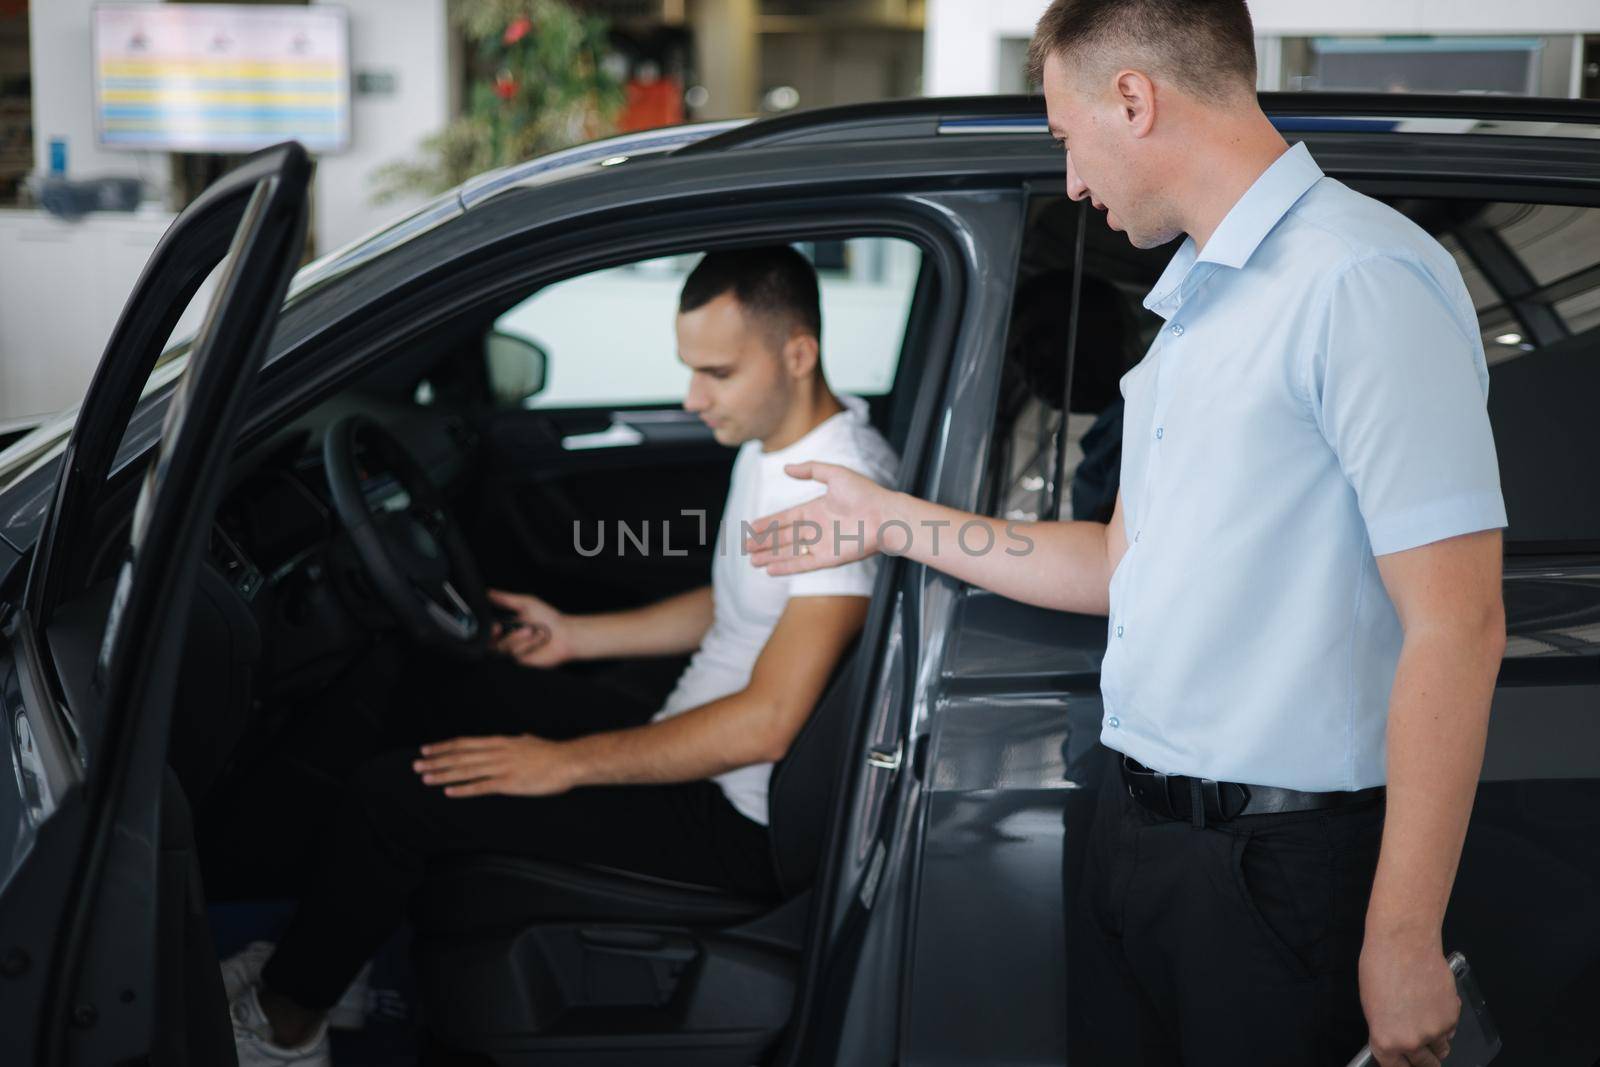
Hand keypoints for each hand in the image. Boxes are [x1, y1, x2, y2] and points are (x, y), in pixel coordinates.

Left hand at [413, 734, 575, 797]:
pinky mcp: (509, 783)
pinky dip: (463, 789)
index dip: (444, 747)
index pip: (465, 743)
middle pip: (460, 756)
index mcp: (500, 742)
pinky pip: (481, 787)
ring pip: (466, 770)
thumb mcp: (531, 741)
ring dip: (443, 774)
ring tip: (425, 778)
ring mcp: (502, 767)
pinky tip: (448, 792)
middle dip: (436, 761)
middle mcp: (497, 752)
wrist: (568, 761)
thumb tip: (519, 737)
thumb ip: (521, 740)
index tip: (427, 750)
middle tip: (416, 765)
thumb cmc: (552, 753)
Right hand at [488, 588, 577, 667]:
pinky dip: (526, 645)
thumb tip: (489, 592)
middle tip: (502, 630)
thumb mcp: (526, 603)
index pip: (490, 629)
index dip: (489, 629)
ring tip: (532, 631)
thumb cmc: (549, 618)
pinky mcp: (522, 661)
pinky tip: (537, 640)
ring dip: (517, 638)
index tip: (495, 626)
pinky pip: (515, 654)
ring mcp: (515, 650)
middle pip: (491, 641)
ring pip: (503, 647)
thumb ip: (506, 599)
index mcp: (509, 625)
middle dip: (496, 635)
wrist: (565, 634)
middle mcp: (510, 638)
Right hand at [743, 461, 894, 575]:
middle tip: (746, 547)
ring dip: (771, 556)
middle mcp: (817, 528)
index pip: (785, 518)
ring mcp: (822, 545)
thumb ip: (810, 469)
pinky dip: (786, 567)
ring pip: (789, 552)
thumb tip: (786, 467)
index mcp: (816, 509)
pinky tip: (770, 570)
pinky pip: (802, 564)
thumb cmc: (864, 493)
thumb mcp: (835, 474)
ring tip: (752, 561)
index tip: (751, 528)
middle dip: (764, 542)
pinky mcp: (829, 558)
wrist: (885, 516)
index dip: (767, 523)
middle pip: (784, 537)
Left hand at [1359, 930, 1459, 1066]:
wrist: (1404, 945)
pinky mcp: (1453, 1018)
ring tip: (1427, 1019)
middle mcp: (1411, 1042)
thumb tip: (1397, 1040)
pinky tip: (1434, 1002)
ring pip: (1442, 1048)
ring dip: (1437, 1041)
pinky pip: (1452, 1030)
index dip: (1402, 1066)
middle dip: (1425, 1061)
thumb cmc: (1380, 967)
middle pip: (1425, 1065)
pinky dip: (1446, 1022)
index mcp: (1385, 1040)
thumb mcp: (1372, 1005)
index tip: (1406, 1065)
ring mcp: (1434, 1032)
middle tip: (1425, 1053)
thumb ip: (1386, 1030)